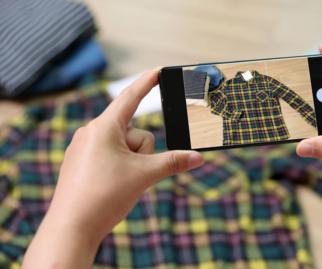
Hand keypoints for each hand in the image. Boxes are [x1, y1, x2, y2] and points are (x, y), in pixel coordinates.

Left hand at [22, 70, 203, 268]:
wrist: (71, 228)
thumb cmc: (104, 196)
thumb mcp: (144, 176)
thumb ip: (174, 162)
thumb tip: (198, 157)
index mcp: (104, 127)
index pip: (131, 97)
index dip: (147, 82)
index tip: (158, 70)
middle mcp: (91, 132)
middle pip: (135, 133)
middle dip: (143, 152)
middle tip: (132, 174)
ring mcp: (83, 148)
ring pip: (123, 148)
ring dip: (131, 163)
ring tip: (118, 184)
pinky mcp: (80, 162)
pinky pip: (110, 157)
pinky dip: (118, 169)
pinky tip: (109, 186)